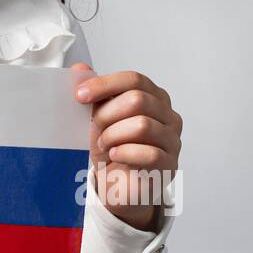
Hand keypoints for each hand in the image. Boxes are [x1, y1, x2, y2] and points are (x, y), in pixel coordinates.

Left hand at [71, 63, 181, 232]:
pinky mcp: (170, 165)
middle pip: (138, 100)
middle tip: (95, 128)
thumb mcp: (97, 117)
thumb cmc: (111, 147)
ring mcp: (172, 140)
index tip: (80, 95)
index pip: (134, 80)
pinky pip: (150, 153)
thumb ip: (92, 92)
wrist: (118, 183)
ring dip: (113, 135)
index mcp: (153, 97)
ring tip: (104, 144)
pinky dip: (125, 152)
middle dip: (107, 114)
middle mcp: (168, 115)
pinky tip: (114, 155)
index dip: (105, 84)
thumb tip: (79, 69)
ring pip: (142, 125)